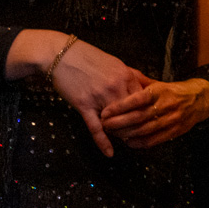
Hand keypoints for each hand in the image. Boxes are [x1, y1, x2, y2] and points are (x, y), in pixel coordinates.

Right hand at [36, 34, 148, 157]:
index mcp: (127, 76)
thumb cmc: (88, 58)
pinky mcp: (84, 105)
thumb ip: (132, 75)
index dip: (147, 113)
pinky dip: (103, 142)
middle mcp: (116, 87)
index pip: (145, 100)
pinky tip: (109, 153)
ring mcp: (100, 97)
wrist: (60, 54)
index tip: (148, 121)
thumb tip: (148, 85)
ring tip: (125, 141)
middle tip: (138, 135)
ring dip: (121, 133)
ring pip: (117, 122)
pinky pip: (96, 128)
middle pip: (134, 114)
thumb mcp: (115, 63)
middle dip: (137, 126)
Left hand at [100, 76, 208, 148]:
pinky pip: (154, 140)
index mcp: (160, 91)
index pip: (137, 99)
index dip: (120, 107)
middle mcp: (166, 105)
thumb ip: (140, 83)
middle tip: (105, 125)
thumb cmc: (173, 91)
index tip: (105, 112)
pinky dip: (139, 142)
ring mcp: (172, 119)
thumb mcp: (159, 83)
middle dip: (118, 123)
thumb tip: (119, 77)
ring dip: (126, 134)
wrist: (201, 99)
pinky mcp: (175, 131)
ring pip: (144, 130)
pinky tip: (128, 141)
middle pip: (138, 117)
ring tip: (113, 134)